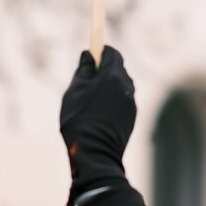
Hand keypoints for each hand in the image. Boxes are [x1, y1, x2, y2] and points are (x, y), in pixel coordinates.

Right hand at [60, 47, 136, 203]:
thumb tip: (88, 54)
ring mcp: (131, 103)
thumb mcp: (75, 91)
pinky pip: (121, 101)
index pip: (112, 53)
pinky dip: (111, 101)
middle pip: (117, 69)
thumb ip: (84, 69)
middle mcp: (127, 87)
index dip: (101, 50)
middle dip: (103, 70)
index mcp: (113, 76)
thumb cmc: (81, 120)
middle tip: (85, 81)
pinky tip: (98, 115)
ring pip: (119, 86)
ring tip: (89, 102)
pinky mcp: (131, 117)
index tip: (90, 55)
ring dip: (107, 87)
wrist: (95, 154)